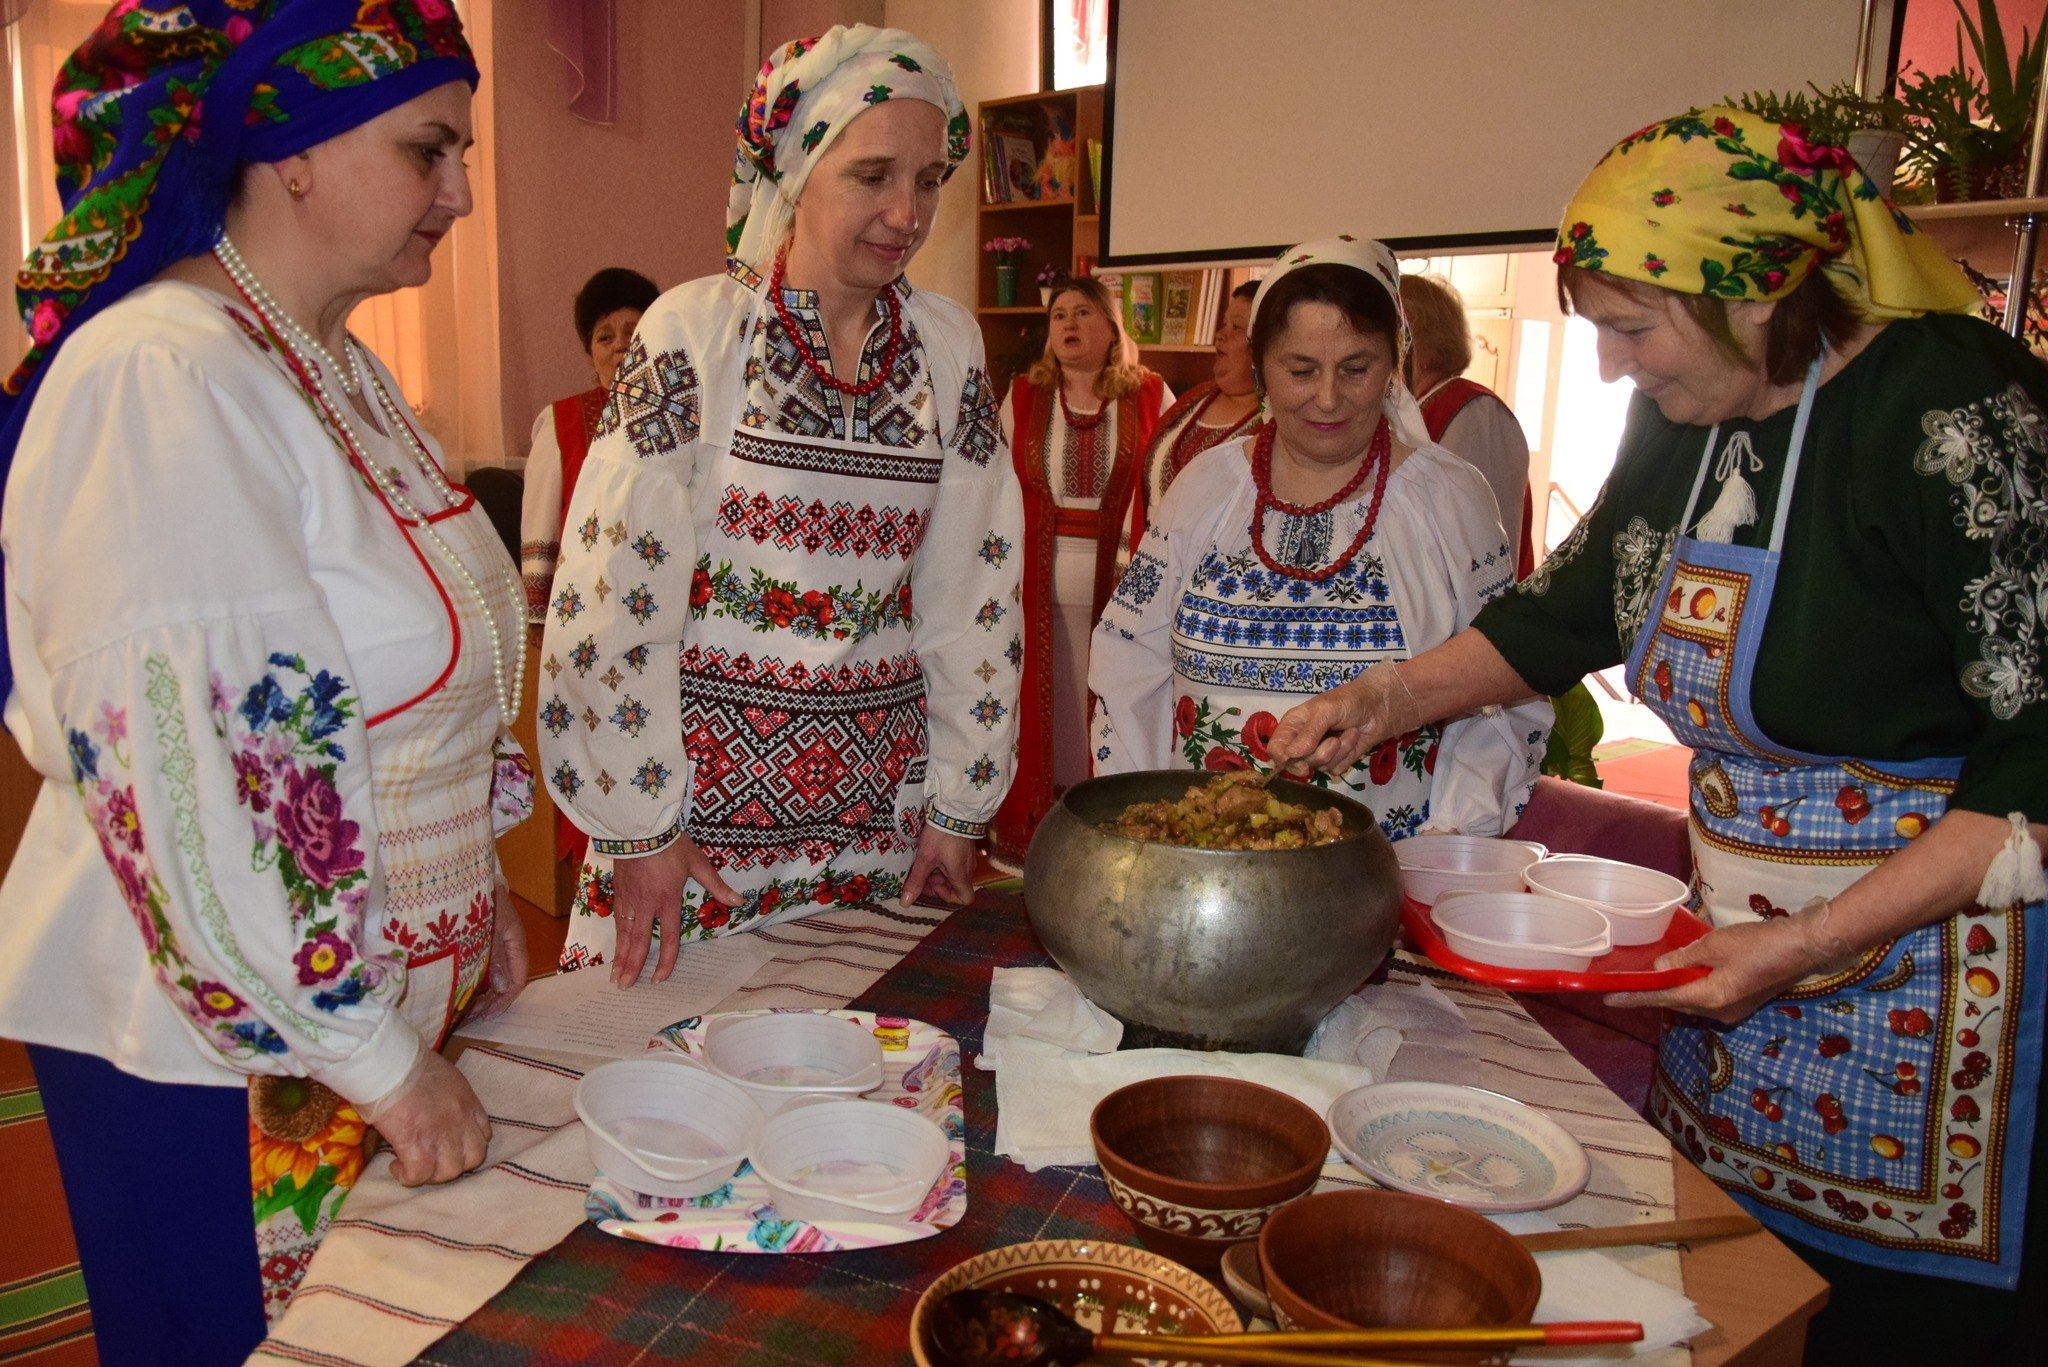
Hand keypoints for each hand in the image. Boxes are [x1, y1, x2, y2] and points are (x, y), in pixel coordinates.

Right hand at [359, 1049, 489, 1186]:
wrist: (386, 1062)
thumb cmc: (406, 1062)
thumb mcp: (441, 1076)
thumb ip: (445, 1098)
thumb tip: (433, 1112)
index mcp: (467, 1101)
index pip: (484, 1134)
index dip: (467, 1145)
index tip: (449, 1145)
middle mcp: (460, 1120)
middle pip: (473, 1158)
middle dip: (453, 1164)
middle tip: (431, 1159)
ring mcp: (441, 1135)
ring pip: (449, 1172)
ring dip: (431, 1174)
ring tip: (412, 1165)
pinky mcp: (416, 1146)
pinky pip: (419, 1175)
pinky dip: (408, 1176)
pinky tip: (396, 1166)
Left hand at [469, 882, 527, 1018]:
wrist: (464, 879)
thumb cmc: (482, 899)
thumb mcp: (492, 928)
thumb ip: (497, 957)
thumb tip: (501, 987)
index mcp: (515, 943)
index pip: (518, 978)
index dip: (505, 999)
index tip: (488, 1013)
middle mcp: (506, 948)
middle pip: (504, 982)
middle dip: (491, 1002)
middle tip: (473, 1016)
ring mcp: (493, 947)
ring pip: (492, 979)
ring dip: (482, 996)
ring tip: (465, 1010)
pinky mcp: (478, 946)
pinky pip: (480, 971)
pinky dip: (473, 985)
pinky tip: (461, 994)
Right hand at [610, 832, 742, 986]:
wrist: (640, 827)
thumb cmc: (671, 844)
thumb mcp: (698, 863)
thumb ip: (716, 885)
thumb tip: (738, 901)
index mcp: (668, 901)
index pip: (667, 939)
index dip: (664, 961)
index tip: (658, 980)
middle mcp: (646, 905)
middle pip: (638, 943)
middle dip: (631, 967)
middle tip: (623, 988)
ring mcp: (629, 899)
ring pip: (623, 934)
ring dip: (619, 957)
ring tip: (613, 976)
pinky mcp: (618, 891)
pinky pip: (616, 919)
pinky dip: (614, 936)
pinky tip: (613, 946)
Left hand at [903, 825, 974, 907]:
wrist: (954, 810)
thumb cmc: (940, 836)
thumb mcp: (925, 859)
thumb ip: (916, 882)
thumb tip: (905, 904)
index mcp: (960, 875)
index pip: (965, 899)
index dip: (948, 898)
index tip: (933, 886)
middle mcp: (968, 869)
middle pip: (955, 887)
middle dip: (937, 884)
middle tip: (922, 874)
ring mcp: (967, 858)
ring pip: (954, 875)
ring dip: (939, 873)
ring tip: (924, 862)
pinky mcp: (965, 848)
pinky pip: (955, 863)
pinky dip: (943, 864)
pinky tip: (931, 853)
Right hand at [1266, 661, 1421, 775]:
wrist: (1379, 706)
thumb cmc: (1349, 701)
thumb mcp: (1326, 711)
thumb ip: (1308, 733)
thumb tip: (1291, 755)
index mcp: (1293, 725)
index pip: (1276, 749)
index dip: (1284, 759)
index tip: (1300, 760)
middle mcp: (1302, 741)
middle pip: (1298, 764)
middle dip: (1320, 753)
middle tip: (1333, 738)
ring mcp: (1319, 753)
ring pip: (1319, 768)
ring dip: (1339, 751)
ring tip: (1348, 732)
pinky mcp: (1337, 761)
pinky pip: (1336, 770)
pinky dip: (1348, 756)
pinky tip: (1354, 739)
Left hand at [1605, 898, 1860, 1022]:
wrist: (1802, 947)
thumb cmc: (1757, 944)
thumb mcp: (1713, 946)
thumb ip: (1683, 959)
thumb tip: (1659, 970)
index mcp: (1709, 999)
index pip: (1663, 999)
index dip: (1636, 997)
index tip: (1609, 999)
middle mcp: (1719, 1012)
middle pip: (1678, 1002)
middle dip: (1655, 993)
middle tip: (1628, 983)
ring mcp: (1734, 1010)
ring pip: (1694, 1000)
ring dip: (1675, 989)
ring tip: (1652, 977)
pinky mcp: (1743, 1002)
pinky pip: (1709, 996)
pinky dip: (1694, 985)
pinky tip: (1685, 973)